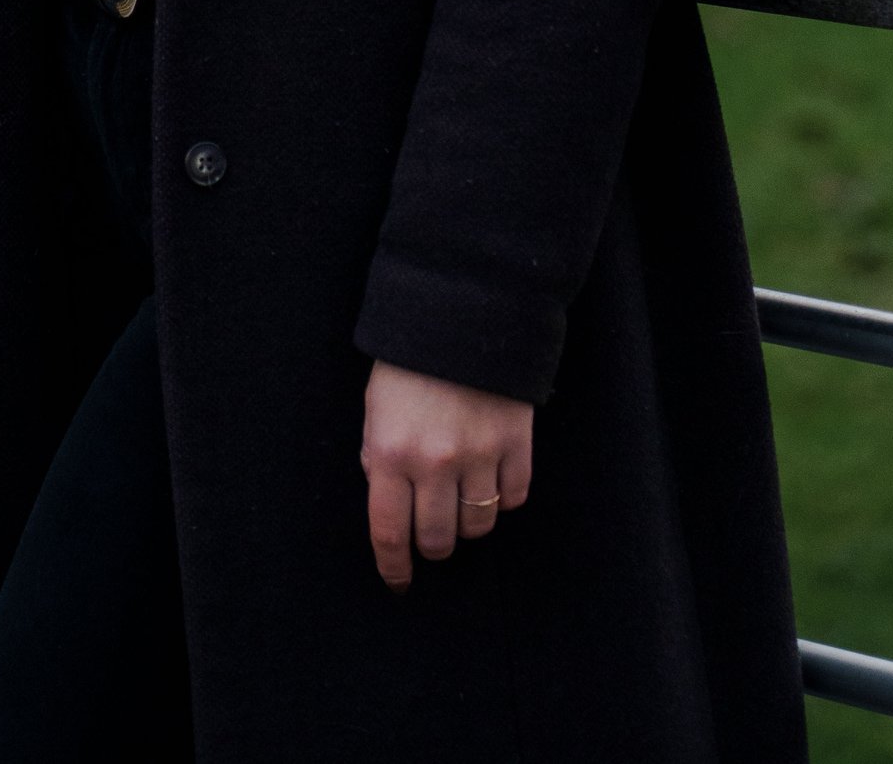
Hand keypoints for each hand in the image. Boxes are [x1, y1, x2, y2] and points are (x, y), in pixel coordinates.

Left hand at [361, 361, 532, 586]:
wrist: (463, 310)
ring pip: (477, 526)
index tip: (399, 582)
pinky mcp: (516, 445)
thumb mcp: (376, 405)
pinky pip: (514, 498)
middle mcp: (434, 463)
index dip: (394, 565)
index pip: (389, 531)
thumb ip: (379, 455)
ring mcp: (479, 456)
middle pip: (437, 540)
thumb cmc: (410, 358)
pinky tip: (492, 477)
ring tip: (461, 498)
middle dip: (432, 544)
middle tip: (432, 530)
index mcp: (390, 452)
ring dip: (468, 522)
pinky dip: (504, 497)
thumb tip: (389, 501)